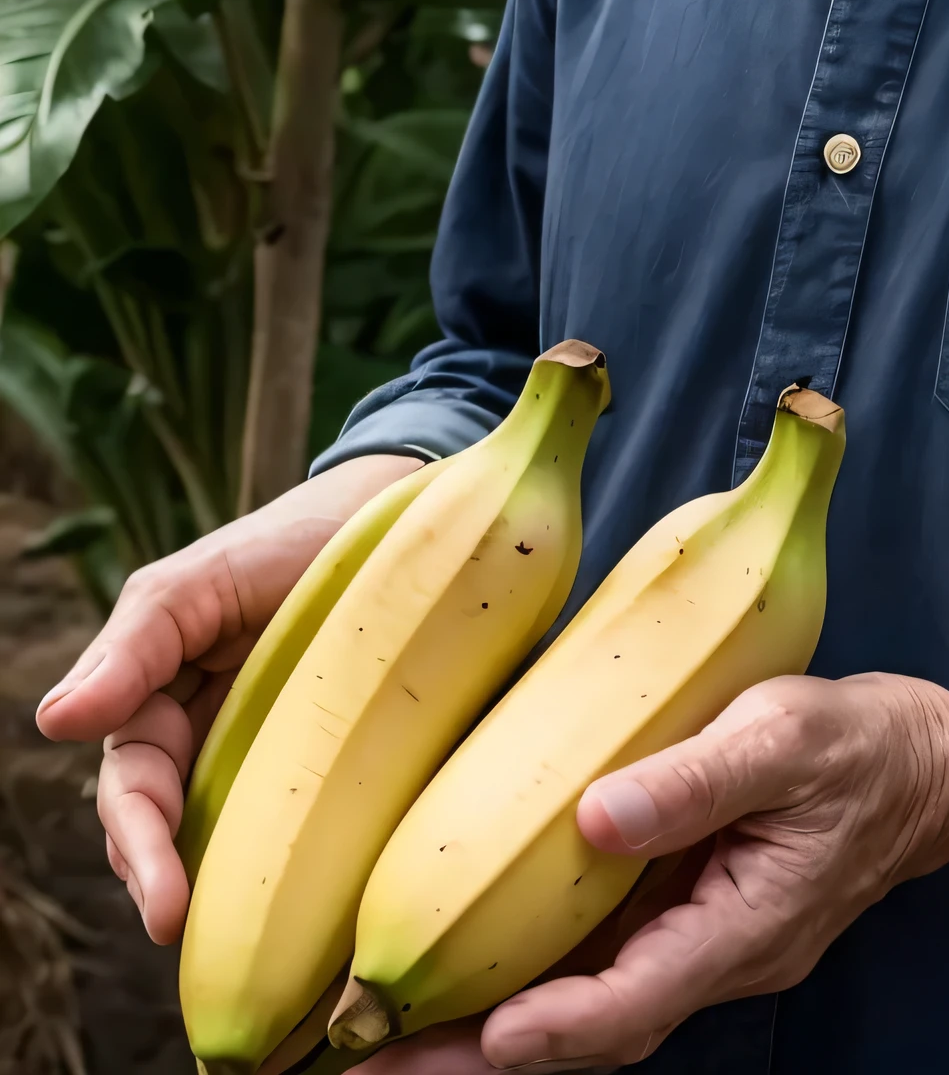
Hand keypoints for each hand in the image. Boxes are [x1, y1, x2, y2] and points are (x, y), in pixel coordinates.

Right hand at [34, 452, 421, 943]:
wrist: (387, 518)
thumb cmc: (285, 543)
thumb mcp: (201, 580)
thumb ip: (134, 646)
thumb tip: (55, 720)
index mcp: (158, 697)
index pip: (133, 785)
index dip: (141, 844)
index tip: (163, 903)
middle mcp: (200, 735)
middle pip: (165, 826)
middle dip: (161, 879)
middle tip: (178, 926)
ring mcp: (260, 751)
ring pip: (220, 835)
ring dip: (214, 885)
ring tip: (228, 937)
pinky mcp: (321, 759)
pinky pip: (289, 819)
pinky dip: (278, 863)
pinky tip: (296, 908)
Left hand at [376, 672, 948, 1071]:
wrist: (926, 768)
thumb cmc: (860, 745)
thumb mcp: (784, 736)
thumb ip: (695, 779)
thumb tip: (591, 815)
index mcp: (744, 928)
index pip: (636, 1001)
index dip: (557, 1026)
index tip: (483, 1038)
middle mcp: (713, 956)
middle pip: (589, 1031)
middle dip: (480, 1054)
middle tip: (372, 1060)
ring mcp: (695, 941)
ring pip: (584, 1005)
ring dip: (487, 1025)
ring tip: (382, 1032)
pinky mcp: (681, 911)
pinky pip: (597, 961)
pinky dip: (527, 977)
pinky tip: (460, 967)